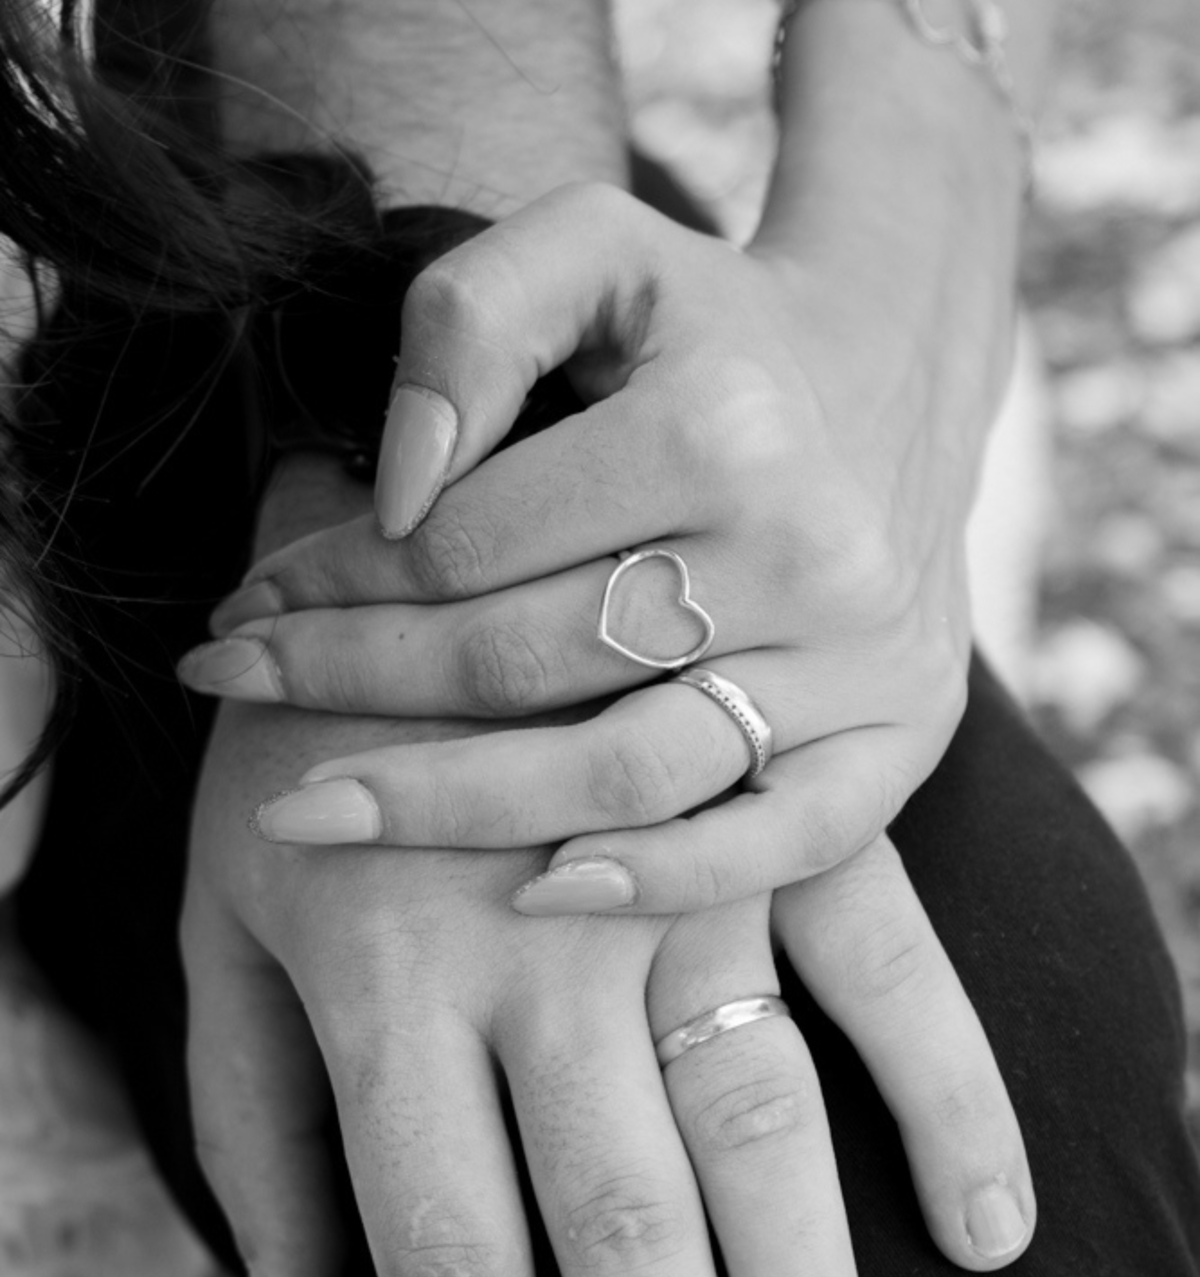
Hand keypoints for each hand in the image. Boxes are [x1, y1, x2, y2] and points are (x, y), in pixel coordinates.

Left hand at [180, 182, 983, 914]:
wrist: (893, 379)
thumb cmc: (713, 329)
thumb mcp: (593, 248)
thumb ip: (472, 318)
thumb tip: (399, 487)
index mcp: (721, 426)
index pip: (468, 541)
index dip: (331, 580)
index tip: (248, 606)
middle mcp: (802, 555)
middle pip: (523, 664)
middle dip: (346, 684)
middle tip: (228, 695)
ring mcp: (858, 666)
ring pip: (623, 769)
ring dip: (444, 805)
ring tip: (302, 813)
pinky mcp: (900, 742)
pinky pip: (774, 847)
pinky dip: (655, 882)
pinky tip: (533, 894)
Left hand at [183, 689, 1030, 1276]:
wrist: (404, 544)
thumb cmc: (292, 758)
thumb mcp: (228, 928)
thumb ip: (253, 1124)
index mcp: (389, 988)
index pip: (452, 1252)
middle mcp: (543, 949)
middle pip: (621, 1223)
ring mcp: (676, 875)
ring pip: (760, 1125)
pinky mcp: (770, 816)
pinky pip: (885, 965)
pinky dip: (944, 1095)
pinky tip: (991, 1229)